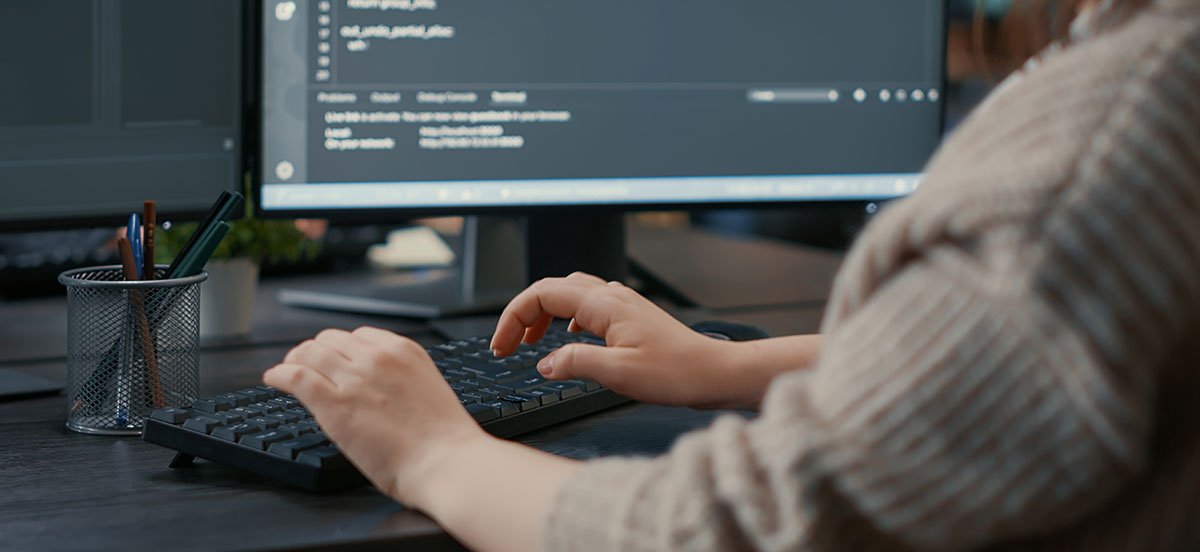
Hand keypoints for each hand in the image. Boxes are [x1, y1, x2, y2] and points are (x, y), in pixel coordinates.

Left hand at [263, 327, 487, 505]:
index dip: (341, 348)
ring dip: (294, 360)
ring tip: (286, 370)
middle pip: (330, 340)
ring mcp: (354, 379)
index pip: (359, 336)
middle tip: (305, 365)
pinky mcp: (333, 404)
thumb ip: (400, 380)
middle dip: (316, 352)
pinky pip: (295, 376)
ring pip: (308, 352)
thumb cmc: (442, 439)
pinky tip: (274, 379)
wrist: (445, 462)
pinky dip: (279, 374)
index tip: (334, 360)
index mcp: (404, 351)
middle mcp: (377, 357)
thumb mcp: (426, 389)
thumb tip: (376, 388)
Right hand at [490, 272, 747, 407]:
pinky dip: (567, 318)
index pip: (542, 294)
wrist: (715, 373)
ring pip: (570, 294)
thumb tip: (544, 363)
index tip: (501, 346)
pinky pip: (589, 305)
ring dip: (544, 313)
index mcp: (604, 305)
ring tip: (531, 341)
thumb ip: (576, 363)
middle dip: (524, 313)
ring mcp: (623, 304)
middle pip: (553, 288)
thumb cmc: (677, 372)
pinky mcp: (631, 317)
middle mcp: (612, 297)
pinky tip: (570, 338)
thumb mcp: (618, 374)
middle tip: (509, 345)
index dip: (513, 317)